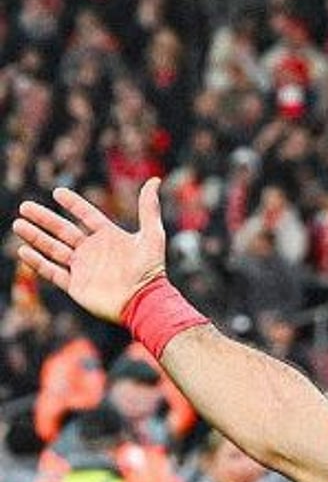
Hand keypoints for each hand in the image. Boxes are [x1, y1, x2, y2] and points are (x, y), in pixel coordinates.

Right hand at [13, 178, 166, 321]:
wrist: (144, 301)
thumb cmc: (150, 269)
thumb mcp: (152, 234)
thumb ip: (149, 208)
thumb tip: (155, 179)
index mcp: (110, 237)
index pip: (87, 216)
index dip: (73, 204)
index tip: (58, 192)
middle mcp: (94, 251)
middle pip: (63, 230)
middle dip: (44, 219)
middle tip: (24, 207)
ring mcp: (83, 268)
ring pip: (53, 249)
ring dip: (35, 237)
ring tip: (18, 224)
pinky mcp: (76, 286)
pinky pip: (52, 272)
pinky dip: (37, 262)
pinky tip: (23, 250)